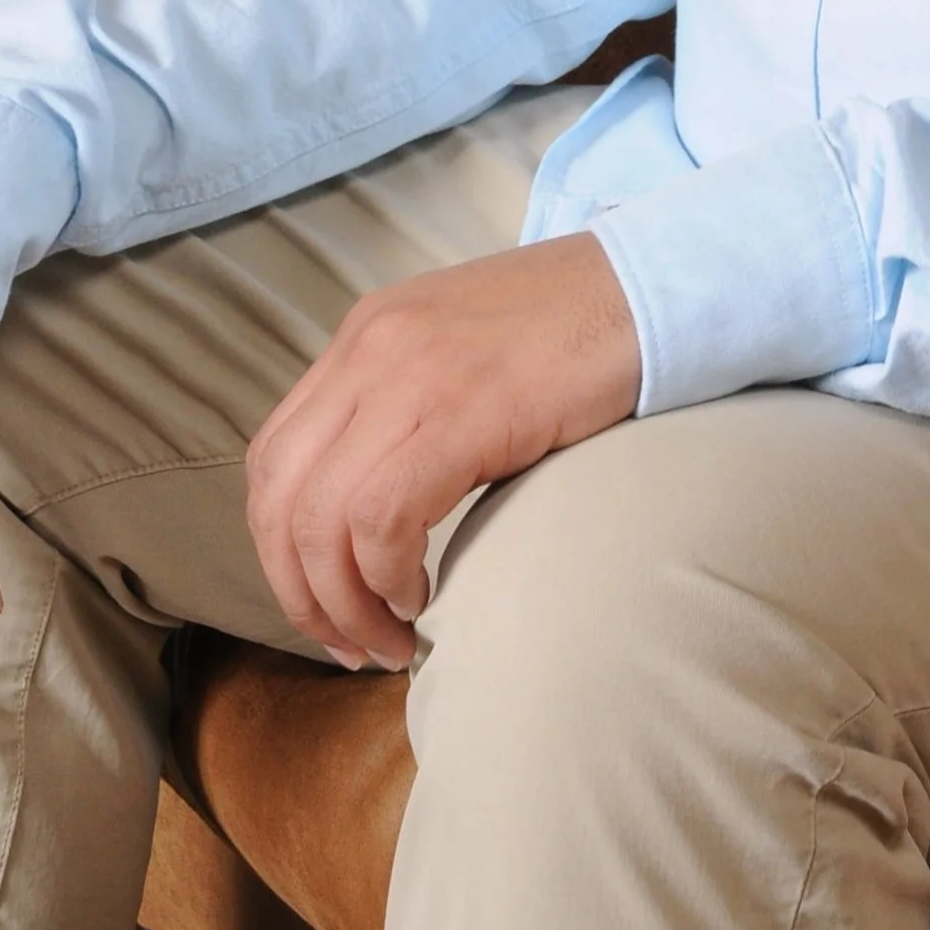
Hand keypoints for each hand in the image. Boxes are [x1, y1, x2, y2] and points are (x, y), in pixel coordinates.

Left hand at [245, 233, 640, 669]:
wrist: (655, 285)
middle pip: (279, 494)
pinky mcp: (462, 407)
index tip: (326, 605)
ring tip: (389, 637)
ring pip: (320, 514)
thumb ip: (407, 409)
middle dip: (300, 590)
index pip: (274, 457)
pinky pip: (381, 514)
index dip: (282, 549)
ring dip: (343, 600)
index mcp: (366, 335)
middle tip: (349, 643)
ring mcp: (410, 373)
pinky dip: (385, 574)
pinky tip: (421, 596)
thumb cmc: (578, 332)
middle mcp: (370, 347)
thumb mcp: (464, 353)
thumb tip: (376, 515)